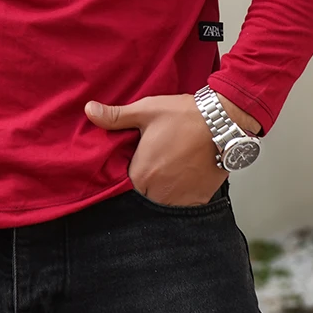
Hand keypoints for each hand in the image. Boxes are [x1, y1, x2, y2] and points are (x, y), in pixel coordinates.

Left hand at [83, 91, 260, 206]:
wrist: (224, 122)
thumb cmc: (184, 116)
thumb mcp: (146, 111)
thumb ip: (116, 117)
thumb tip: (89, 111)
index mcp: (141, 174)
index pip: (124, 181)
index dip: (130, 168)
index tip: (137, 156)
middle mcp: (158, 193)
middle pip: (143, 192)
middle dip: (147, 178)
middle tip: (158, 157)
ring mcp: (180, 200)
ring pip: (163, 198)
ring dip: (164, 186)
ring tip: (173, 163)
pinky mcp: (199, 200)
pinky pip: (183, 202)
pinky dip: (183, 190)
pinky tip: (187, 171)